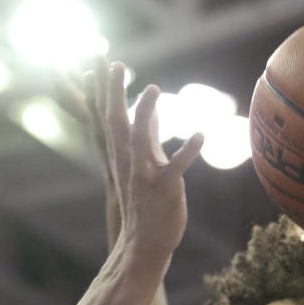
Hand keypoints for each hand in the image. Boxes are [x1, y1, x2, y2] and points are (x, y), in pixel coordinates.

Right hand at [96, 58, 203, 262]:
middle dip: (114, 92)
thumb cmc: (148, 201)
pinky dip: (187, 151)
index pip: (110, 115)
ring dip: (145, 115)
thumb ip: (149, 133)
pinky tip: (199, 135)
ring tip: (152, 89)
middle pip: (116, 121)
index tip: (103, 60)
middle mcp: (129, 162)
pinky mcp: (164, 189)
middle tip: (114, 63)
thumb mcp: (144, 162)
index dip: (107, 89)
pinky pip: (176, 168)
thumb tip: (152, 107)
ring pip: (140, 140)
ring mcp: (144, 175)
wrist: (145, 243)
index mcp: (123, 154)